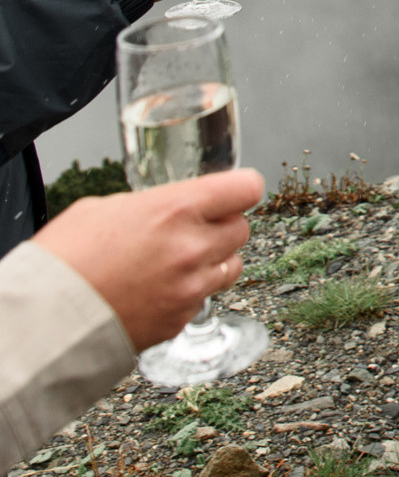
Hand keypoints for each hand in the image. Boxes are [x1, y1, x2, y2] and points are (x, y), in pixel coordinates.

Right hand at [34, 170, 262, 349]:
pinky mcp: (180, 319)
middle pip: (242, 228)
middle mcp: (192, 247)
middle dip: (222, 227)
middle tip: (194, 231)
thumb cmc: (63, 259)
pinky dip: (190, 294)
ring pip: (232, 266)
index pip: (246, 188)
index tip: (232, 193)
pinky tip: (159, 291)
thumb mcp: (103, 208)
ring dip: (214, 261)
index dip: (239, 189)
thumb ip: (149, 205)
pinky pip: (203, 299)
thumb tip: (163, 209)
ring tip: (179, 262)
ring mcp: (190, 287)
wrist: (42, 319)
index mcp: (176, 209)